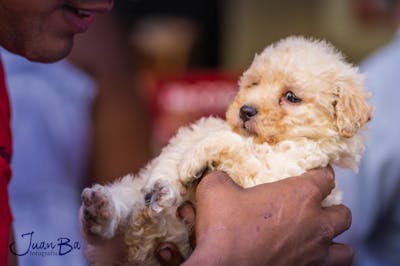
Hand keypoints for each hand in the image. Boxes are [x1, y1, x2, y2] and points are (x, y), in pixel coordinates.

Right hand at [157, 167, 352, 265]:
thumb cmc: (223, 230)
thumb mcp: (215, 190)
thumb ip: (222, 177)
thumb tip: (221, 176)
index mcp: (299, 195)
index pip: (325, 177)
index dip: (321, 173)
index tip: (315, 174)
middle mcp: (315, 224)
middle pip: (342, 213)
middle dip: (332, 208)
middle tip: (315, 208)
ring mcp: (316, 254)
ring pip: (345, 248)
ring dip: (334, 240)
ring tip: (320, 237)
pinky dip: (325, 262)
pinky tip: (309, 258)